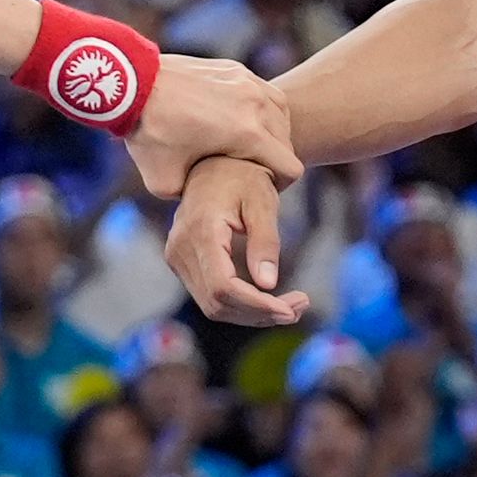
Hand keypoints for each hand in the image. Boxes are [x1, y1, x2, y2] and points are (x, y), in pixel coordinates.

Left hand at [125, 55, 298, 198]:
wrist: (131, 84)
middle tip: (251, 169)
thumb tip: (207, 201)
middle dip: (274, 159)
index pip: (290, 167)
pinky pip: (264, 92)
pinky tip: (238, 120)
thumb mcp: (167, 184)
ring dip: (271, 132)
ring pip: (281, 114)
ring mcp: (247, 82)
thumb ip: (196, 195)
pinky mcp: (236, 69)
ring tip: (247, 145)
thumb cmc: (148, 133)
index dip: (279, 185)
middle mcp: (255, 104)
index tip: (260, 187)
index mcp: (247, 133)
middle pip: (287, 141)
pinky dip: (259, 109)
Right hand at [164, 155, 305, 326]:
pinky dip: (241, 305)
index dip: (256, 306)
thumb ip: (265, 242)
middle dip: (260, 313)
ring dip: (252, 314)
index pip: (224, 287)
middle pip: (217, 303)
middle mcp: (180, 248)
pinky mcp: (181, 263)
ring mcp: (176, 258)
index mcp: (201, 232)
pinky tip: (269, 300)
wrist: (215, 161)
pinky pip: (210, 296)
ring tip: (292, 306)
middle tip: (300, 307)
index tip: (290, 310)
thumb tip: (268, 284)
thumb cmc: (244, 177)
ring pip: (213, 306)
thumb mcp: (263, 202)